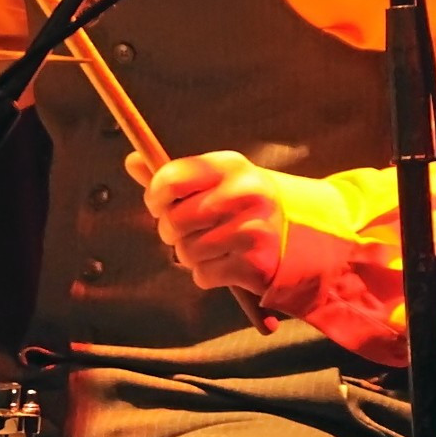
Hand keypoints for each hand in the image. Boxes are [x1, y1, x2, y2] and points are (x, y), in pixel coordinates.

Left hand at [124, 149, 285, 294]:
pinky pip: (203, 275)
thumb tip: (131, 161)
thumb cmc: (246, 205)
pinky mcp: (255, 265)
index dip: (155, 196)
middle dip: (171, 231)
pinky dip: (206, 274)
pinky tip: (225, 263)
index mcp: (231, 166)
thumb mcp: (219, 180)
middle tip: (186, 231)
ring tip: (210, 247)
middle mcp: (244, 194)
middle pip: (174, 220)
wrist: (304, 236)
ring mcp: (252, 230)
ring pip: (185, 252)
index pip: (171, 178)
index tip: (159, 205)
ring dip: (190, 255)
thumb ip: (175, 175)